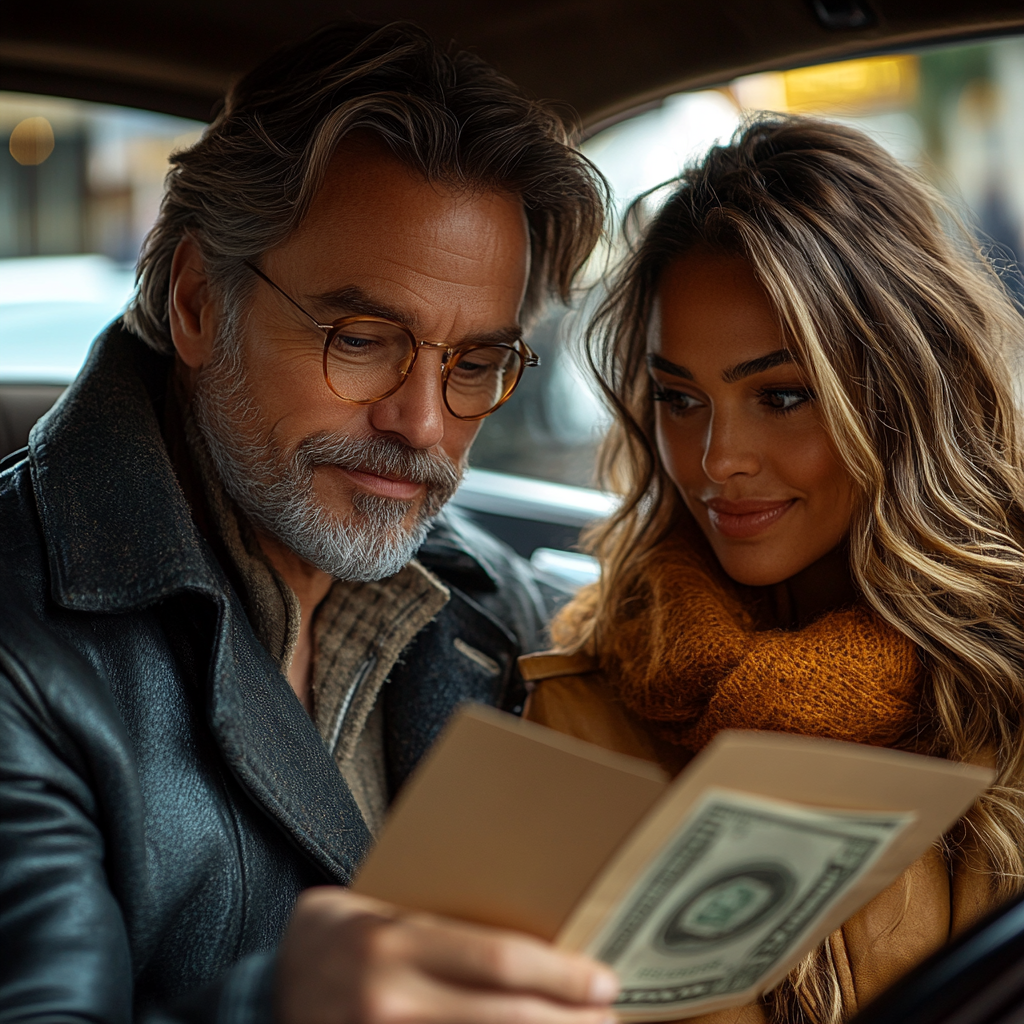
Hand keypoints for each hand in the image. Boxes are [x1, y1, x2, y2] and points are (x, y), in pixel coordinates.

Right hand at [277, 887, 619, 1023]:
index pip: (497, 961)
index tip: (604, 982)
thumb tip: (532, 941)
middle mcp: (388, 998)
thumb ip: (439, 925)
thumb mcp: (379, 909)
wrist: (263, 991)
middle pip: (503, 1019)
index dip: (560, 975)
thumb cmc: (336, 938)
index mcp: (394, 941)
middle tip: (610, 1019)